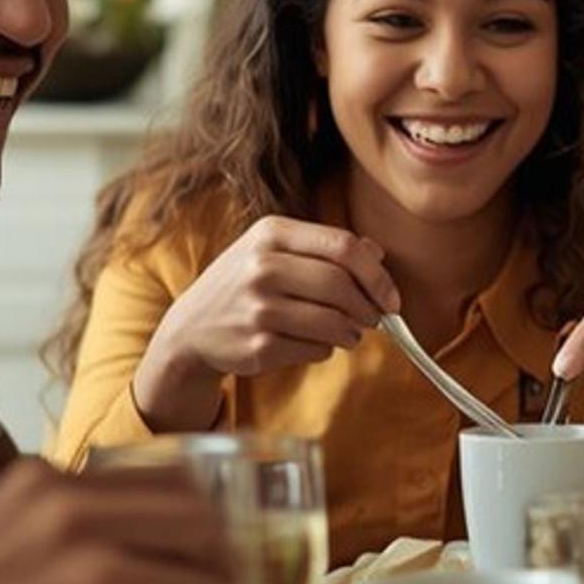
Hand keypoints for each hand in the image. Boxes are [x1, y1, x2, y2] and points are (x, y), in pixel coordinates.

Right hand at [136, 218, 398, 424]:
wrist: (192, 327)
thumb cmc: (245, 284)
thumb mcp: (275, 251)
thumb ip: (325, 248)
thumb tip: (378, 254)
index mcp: (271, 234)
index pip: (344, 246)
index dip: (377, 275)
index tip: (391, 296)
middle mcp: (262, 267)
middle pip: (342, 286)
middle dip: (369, 308)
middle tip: (374, 318)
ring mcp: (258, 308)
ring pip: (334, 322)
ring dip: (352, 332)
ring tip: (348, 332)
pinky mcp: (259, 345)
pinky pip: (317, 350)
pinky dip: (326, 349)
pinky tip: (314, 342)